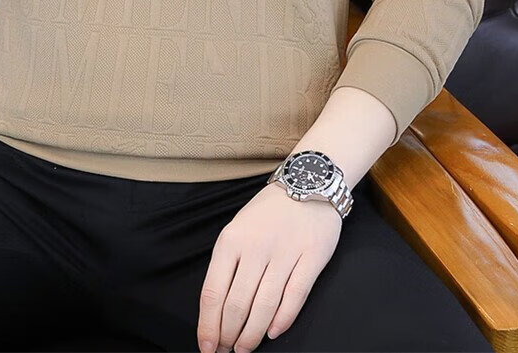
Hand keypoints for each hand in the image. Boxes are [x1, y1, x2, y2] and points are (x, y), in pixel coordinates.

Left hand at [197, 183, 342, 352]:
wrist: (307, 183)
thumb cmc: (268, 213)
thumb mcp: (238, 229)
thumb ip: (228, 265)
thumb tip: (217, 310)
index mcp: (231, 240)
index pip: (213, 292)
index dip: (208, 325)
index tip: (206, 347)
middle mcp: (255, 247)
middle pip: (237, 304)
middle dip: (228, 335)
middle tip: (226, 352)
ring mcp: (284, 253)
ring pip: (264, 306)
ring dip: (252, 334)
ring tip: (245, 348)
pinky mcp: (311, 257)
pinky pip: (294, 297)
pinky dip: (282, 320)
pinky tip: (273, 333)